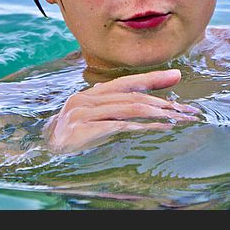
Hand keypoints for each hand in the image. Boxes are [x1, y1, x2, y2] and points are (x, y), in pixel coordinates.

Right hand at [44, 68, 200, 152]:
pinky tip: (158, 128)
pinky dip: (142, 126)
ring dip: (157, 113)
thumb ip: (109, 109)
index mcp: (90, 94)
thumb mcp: (90, 120)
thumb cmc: (70, 138)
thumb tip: (133, 101)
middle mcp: (86, 99)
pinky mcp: (83, 128)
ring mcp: (83, 112)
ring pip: (129, 107)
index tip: (176, 77)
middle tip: (187, 109)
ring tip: (178, 118)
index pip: (126, 82)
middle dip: (163, 101)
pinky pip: (119, 125)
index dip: (152, 79)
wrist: (43, 153)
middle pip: (132, 96)